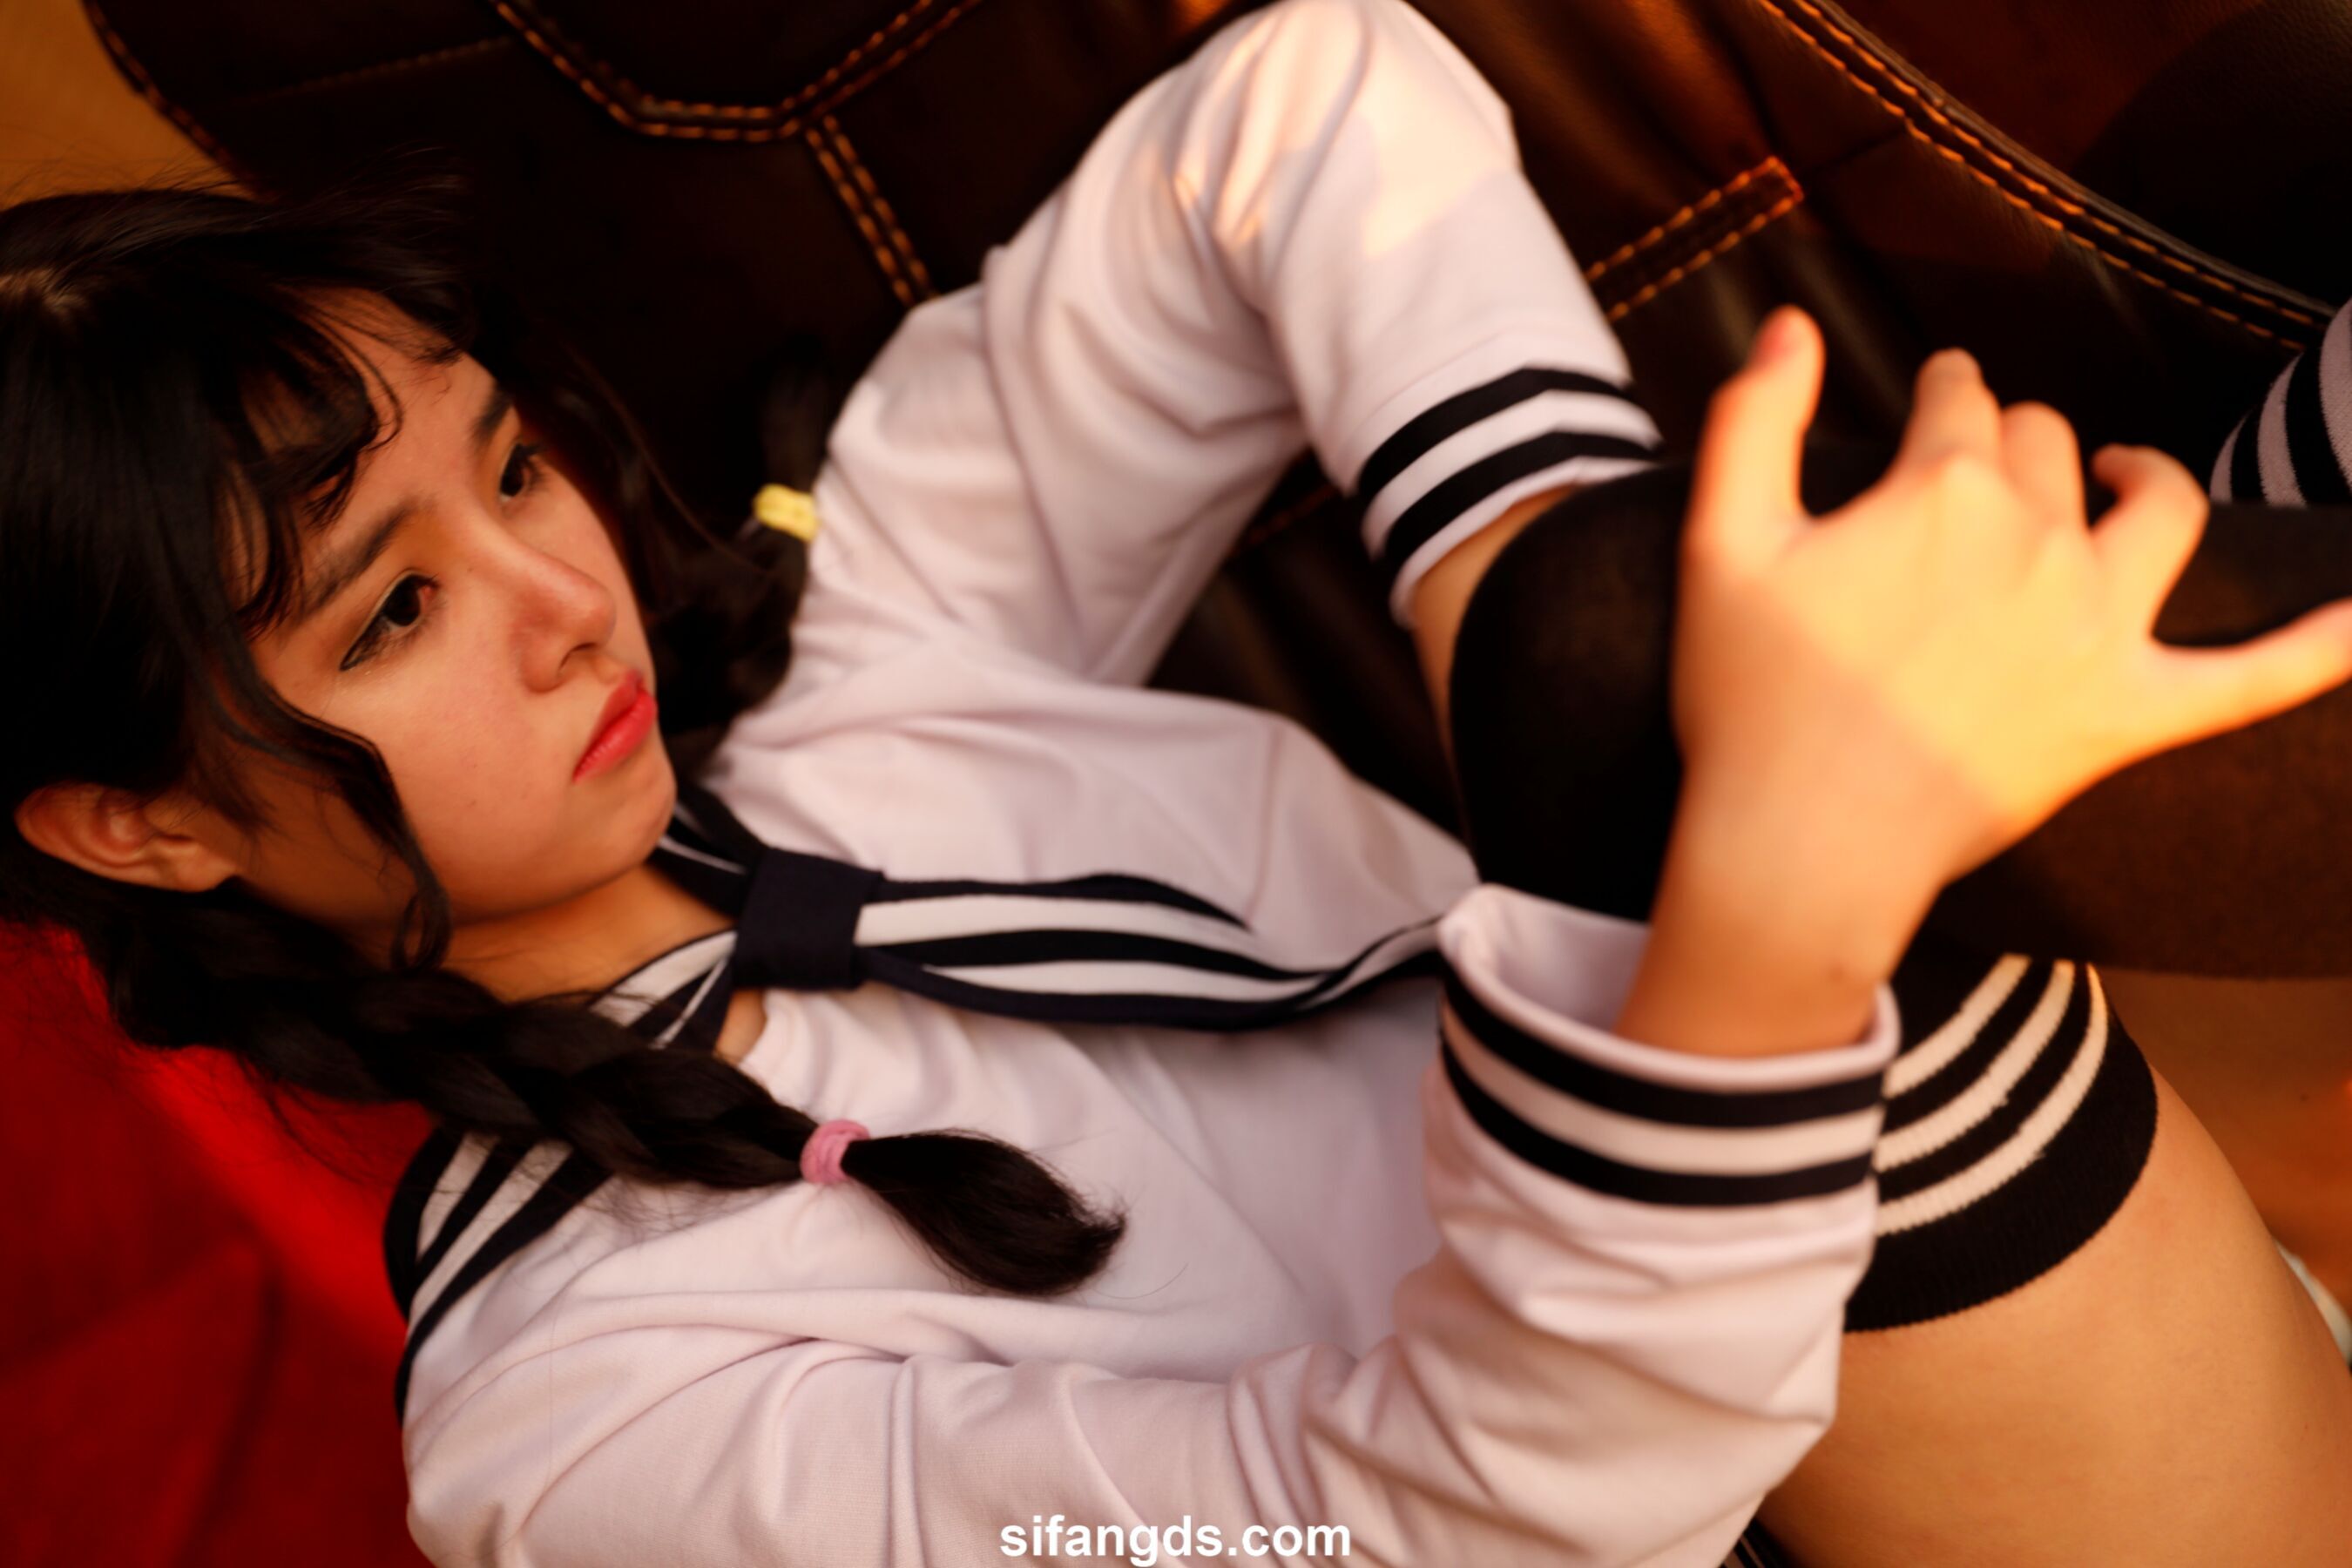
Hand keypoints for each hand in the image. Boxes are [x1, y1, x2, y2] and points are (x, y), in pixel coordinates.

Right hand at [1617, 309, 2351, 1055]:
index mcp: (1943, 491)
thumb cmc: (1750, 700)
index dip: (1939, 393)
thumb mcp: (1721, 544)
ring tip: (2125, 475)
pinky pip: (2249, 679)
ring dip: (2150, 480)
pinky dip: (2317, 646)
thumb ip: (1753, 418)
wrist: (1802, 847)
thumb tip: (1791, 324)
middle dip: (2015, 439)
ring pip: (2163, 514)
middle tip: (1974, 468)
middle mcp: (2042, 541)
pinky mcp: (2126, 715)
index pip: (1960, 400)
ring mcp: (2098, 630)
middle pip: (2048, 447)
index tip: (1924, 405)